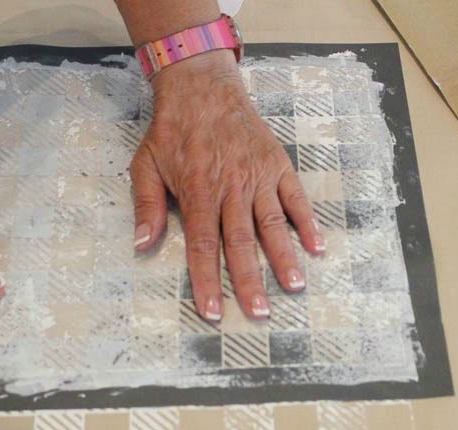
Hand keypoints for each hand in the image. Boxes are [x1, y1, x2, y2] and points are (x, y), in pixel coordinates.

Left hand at [130, 49, 324, 320]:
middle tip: (260, 314)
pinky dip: (307, 221)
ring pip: (272, 224)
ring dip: (284, 257)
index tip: (214, 312)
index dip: (207, 282)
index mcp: (198, 193)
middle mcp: (231, 189)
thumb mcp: (145, 165)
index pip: (203, 247)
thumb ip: (146, 207)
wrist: (201, 87)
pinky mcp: (276, 165)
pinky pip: (295, 197)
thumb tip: (140, 245)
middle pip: (241, 243)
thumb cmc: (171, 132)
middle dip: (249, 281)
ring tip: (295, 287)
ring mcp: (257, 177)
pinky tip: (317, 247)